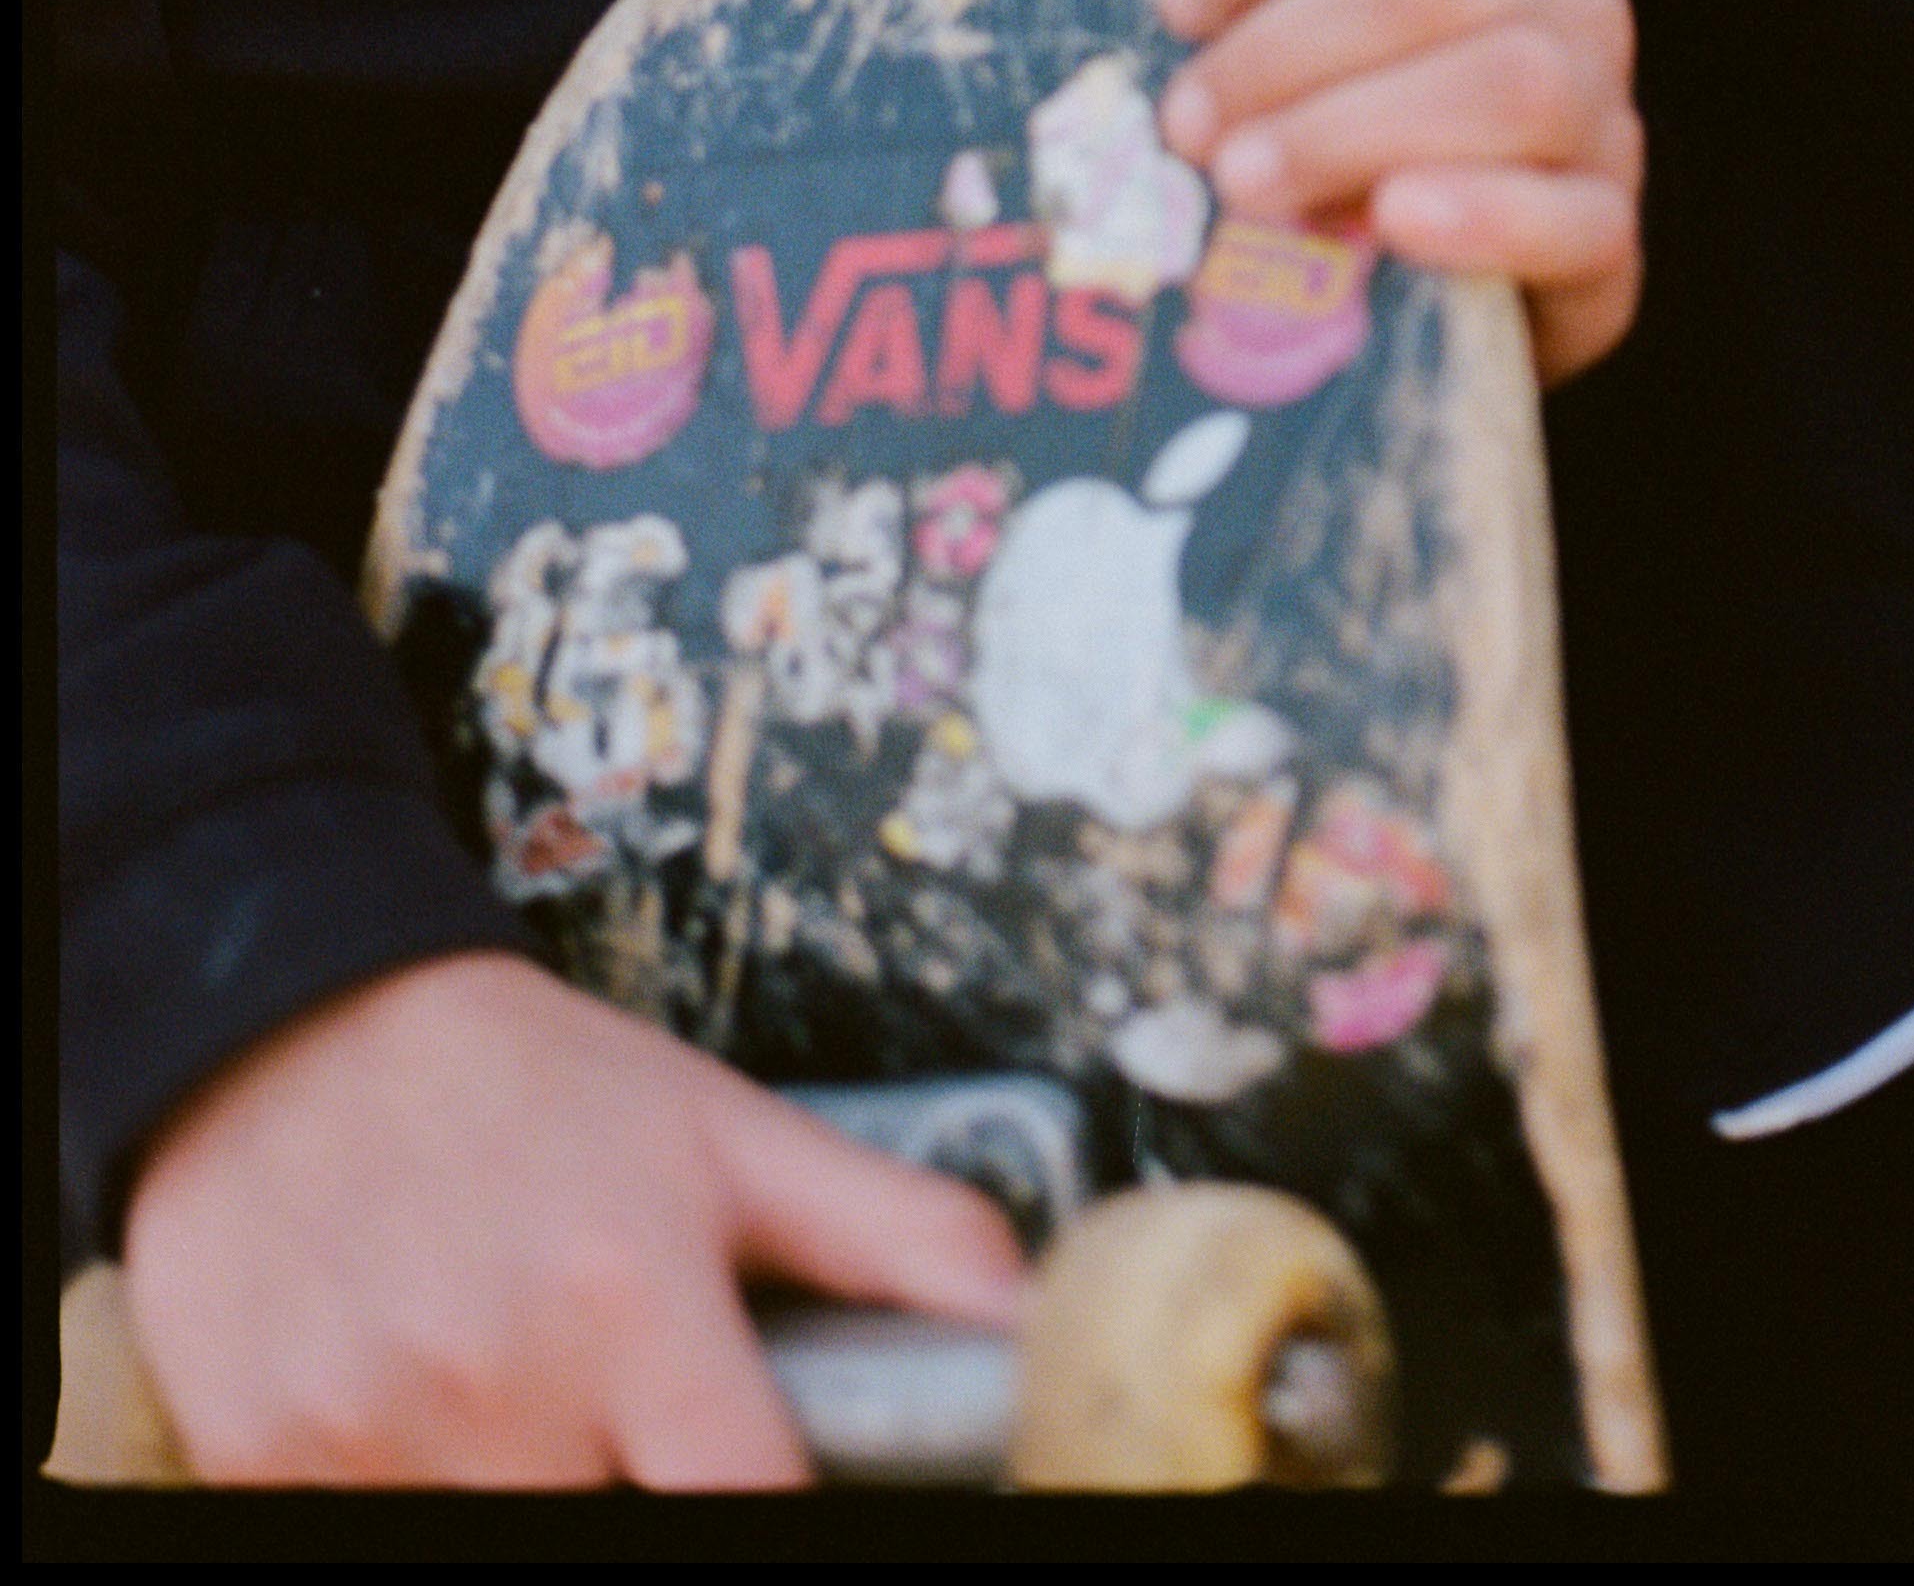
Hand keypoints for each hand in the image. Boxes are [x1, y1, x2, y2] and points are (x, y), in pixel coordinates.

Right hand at [117, 948, 1024, 1484]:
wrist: (293, 1025)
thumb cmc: (524, 1084)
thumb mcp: (727, 1133)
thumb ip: (888, 1234)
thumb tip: (1017, 1318)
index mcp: (628, 1297)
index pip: (741, 1500)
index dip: (770, 1505)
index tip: (771, 1479)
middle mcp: (495, 1377)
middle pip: (597, 1523)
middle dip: (618, 1470)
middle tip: (610, 1398)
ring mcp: (362, 1431)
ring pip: (477, 1528)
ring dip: (506, 1473)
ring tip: (511, 1387)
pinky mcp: (255, 1458)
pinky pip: (347, 1520)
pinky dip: (393, 1476)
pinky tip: (410, 1399)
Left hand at [1157, 0, 1646, 382]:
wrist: (1442, 237)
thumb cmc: (1360, 65)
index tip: (1174, 4)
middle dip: (1284, 43)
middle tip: (1184, 122)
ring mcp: (1600, 106)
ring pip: (1510, 82)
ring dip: (1352, 130)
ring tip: (1242, 182)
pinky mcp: (1608, 230)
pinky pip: (1576, 216)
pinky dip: (1482, 214)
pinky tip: (1388, 221)